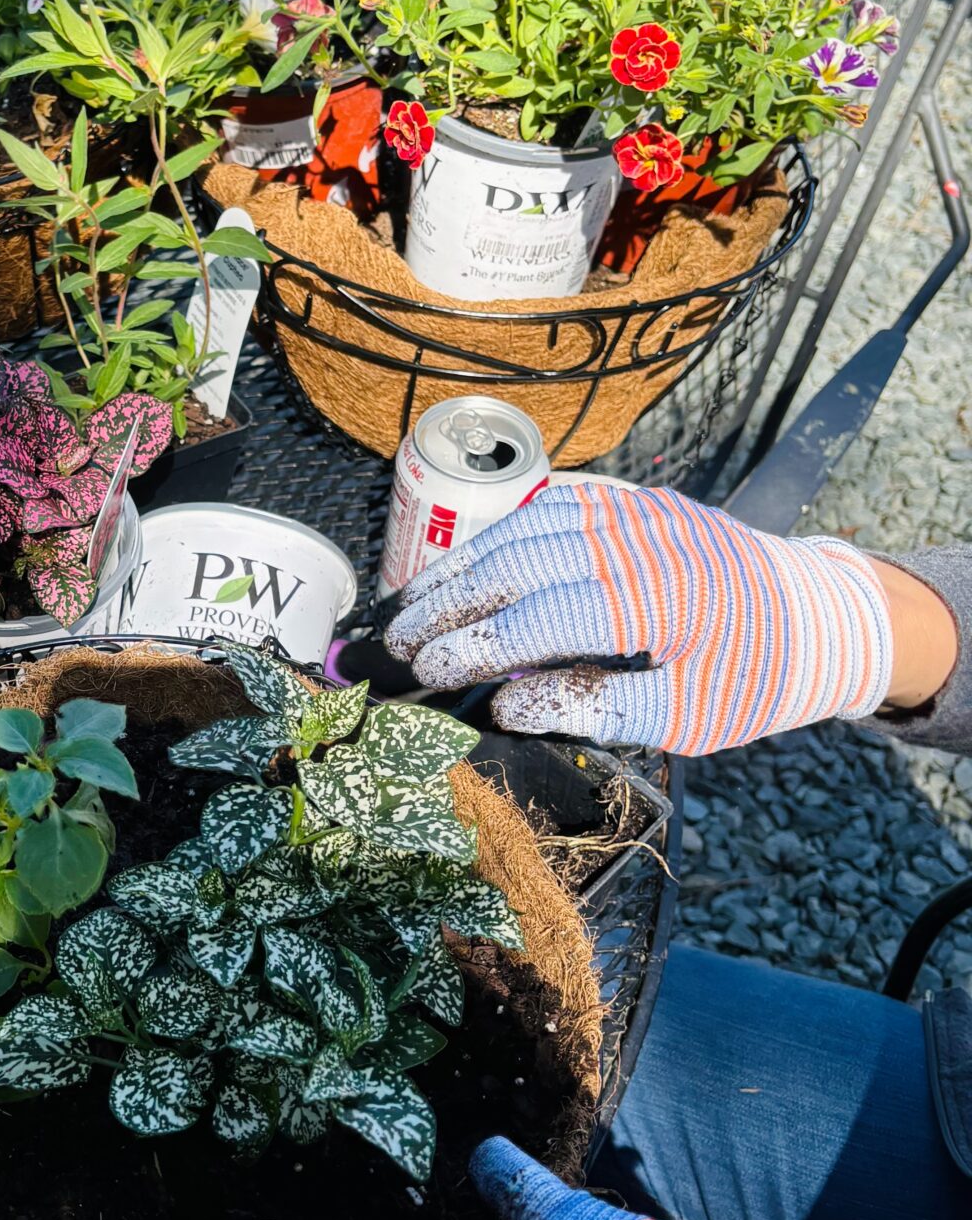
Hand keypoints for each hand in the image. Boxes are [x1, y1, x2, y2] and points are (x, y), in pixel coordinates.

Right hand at [384, 484, 893, 754]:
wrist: (822, 612)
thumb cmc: (756, 674)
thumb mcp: (688, 717)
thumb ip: (596, 708)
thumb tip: (507, 705)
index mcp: (663, 600)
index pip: (542, 618)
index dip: (476, 647)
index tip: (429, 676)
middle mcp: (641, 542)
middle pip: (517, 563)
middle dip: (446, 605)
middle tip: (398, 645)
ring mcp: (633, 512)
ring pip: (520, 529)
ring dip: (456, 568)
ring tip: (410, 609)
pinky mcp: (629, 502)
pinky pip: (544, 510)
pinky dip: (492, 540)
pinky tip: (459, 570)